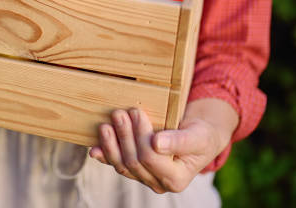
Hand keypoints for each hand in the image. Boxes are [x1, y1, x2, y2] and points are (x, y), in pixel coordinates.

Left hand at [89, 98, 238, 192]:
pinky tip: (94, 149)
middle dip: (124, 135)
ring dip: (111, 144)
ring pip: (122, 165)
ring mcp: (145, 178)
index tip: (136, 112)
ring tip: (106, 124)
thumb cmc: (201, 135)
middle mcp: (159, 183)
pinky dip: (104, 156)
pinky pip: (117, 165)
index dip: (140, 135)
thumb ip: (180, 141)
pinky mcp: (135, 171)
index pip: (150, 158)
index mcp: (176, 179)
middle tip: (120, 113)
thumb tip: (157, 143)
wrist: (199, 137)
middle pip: (134, 161)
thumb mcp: (197, 136)